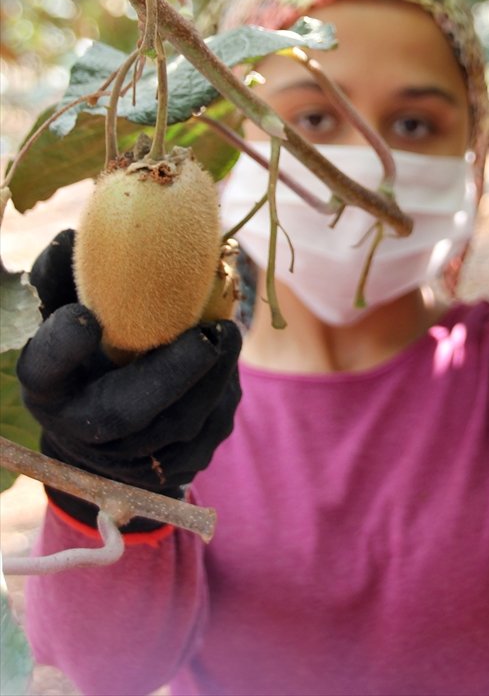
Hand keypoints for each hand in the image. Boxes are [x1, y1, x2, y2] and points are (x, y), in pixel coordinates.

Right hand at [17, 230, 241, 528]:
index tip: (85, 316)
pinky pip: (211, 427)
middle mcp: (81, 431)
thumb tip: (72, 238)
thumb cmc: (88, 355)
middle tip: (209, 334)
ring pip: (181, 423)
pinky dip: (223, 389)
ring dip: (212, 376)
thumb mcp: (64, 316)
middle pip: (124, 413)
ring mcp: (131, 462)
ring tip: (226, 334)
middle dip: (172, 372)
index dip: (61, 346)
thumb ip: (63, 279)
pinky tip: (224, 359)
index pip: (44, 369)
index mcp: (49, 388)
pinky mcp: (178, 469)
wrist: (109, 434)